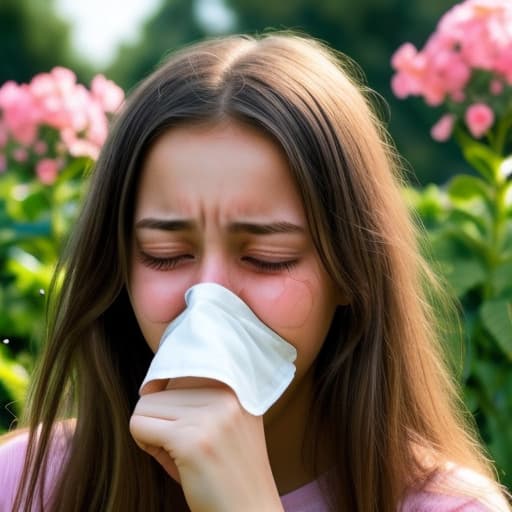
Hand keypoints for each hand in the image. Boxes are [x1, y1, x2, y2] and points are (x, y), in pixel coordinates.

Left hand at [129, 378, 283, 511]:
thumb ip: (197, 397)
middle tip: (182, 444)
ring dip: (151, 432)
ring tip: (179, 451)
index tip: (182, 419)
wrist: (251, 511)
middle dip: (160, 420)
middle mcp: (225, 394)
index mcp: (235, 385)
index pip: (180, 369)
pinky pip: (139, 426)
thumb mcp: (223, 422)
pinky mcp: (191, 439)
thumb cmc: (229, 471)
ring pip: (144, 406)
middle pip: (157, 391)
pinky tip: (171, 459)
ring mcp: (209, 416)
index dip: (171, 398)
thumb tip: (150, 384)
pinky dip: (145, 444)